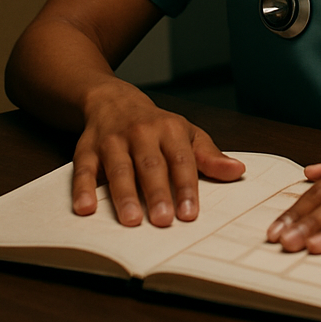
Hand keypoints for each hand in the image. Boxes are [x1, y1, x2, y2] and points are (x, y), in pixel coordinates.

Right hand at [71, 80, 244, 226]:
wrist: (113, 100)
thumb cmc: (156, 125)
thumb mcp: (186, 133)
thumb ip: (209, 156)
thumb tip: (237, 170)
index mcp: (170, 130)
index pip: (181, 160)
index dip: (186, 187)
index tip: (190, 214)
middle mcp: (141, 133)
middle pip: (150, 166)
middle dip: (157, 193)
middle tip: (163, 221)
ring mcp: (112, 141)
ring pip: (119, 168)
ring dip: (124, 194)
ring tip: (131, 220)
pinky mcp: (86, 149)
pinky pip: (83, 170)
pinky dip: (83, 189)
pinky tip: (86, 208)